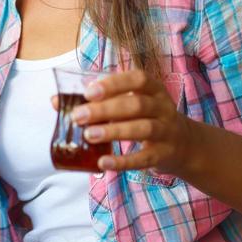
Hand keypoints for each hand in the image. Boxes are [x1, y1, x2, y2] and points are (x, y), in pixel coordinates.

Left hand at [51, 70, 192, 174]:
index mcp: (154, 89)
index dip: (114, 84)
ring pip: (142, 128)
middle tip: (79, 117)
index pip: (138, 79)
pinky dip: (123, 161)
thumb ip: (100, 101)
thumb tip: (56, 101)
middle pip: (136, 105)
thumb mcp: (132, 104)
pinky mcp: (164, 155)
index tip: (89, 92)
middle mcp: (163, 107)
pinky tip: (103, 162)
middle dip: (106, 109)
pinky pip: (144, 158)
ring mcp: (167, 131)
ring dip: (114, 131)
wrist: (185, 145)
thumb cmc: (147, 118)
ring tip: (89, 135)